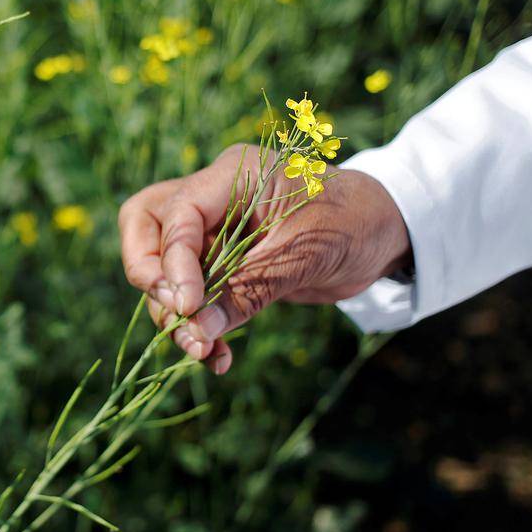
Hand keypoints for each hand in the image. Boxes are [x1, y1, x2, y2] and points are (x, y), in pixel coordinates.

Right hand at [118, 144, 410, 373]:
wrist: (385, 233)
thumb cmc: (352, 224)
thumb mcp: (302, 257)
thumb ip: (247, 290)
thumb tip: (196, 331)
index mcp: (231, 175)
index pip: (177, 214)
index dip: (173, 263)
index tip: (186, 308)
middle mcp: (212, 197)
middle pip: (145, 224)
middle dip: (150, 274)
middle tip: (174, 313)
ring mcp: (212, 229)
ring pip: (162, 265)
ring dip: (175, 313)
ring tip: (201, 351)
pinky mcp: (221, 261)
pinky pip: (192, 292)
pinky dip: (198, 324)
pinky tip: (217, 356)